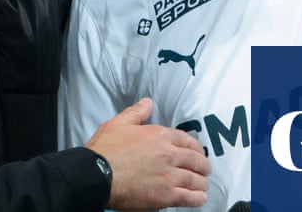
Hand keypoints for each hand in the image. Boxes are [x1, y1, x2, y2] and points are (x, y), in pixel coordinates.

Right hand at [85, 97, 210, 209]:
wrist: (97, 174)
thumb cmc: (104, 151)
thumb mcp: (118, 123)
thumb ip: (136, 113)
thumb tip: (147, 103)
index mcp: (160, 136)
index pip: (187, 140)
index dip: (196, 148)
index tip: (198, 153)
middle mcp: (169, 154)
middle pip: (196, 160)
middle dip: (203, 165)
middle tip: (204, 170)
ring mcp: (169, 176)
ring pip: (195, 179)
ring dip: (201, 183)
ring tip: (203, 186)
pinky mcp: (166, 195)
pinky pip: (189, 197)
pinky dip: (197, 198)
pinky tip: (200, 198)